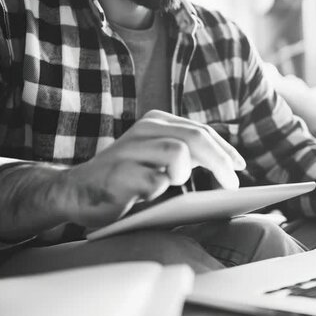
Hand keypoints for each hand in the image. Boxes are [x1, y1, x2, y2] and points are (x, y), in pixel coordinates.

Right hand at [58, 110, 245, 226]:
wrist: (74, 192)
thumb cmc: (126, 178)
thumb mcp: (159, 159)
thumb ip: (187, 156)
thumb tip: (230, 168)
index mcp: (157, 121)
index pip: (201, 131)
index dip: (225, 150)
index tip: (240, 167)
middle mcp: (145, 129)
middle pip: (195, 138)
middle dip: (220, 161)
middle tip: (233, 184)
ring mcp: (130, 149)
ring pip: (178, 151)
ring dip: (187, 171)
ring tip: (180, 183)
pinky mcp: (119, 173)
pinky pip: (155, 180)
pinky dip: (161, 189)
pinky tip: (151, 194)